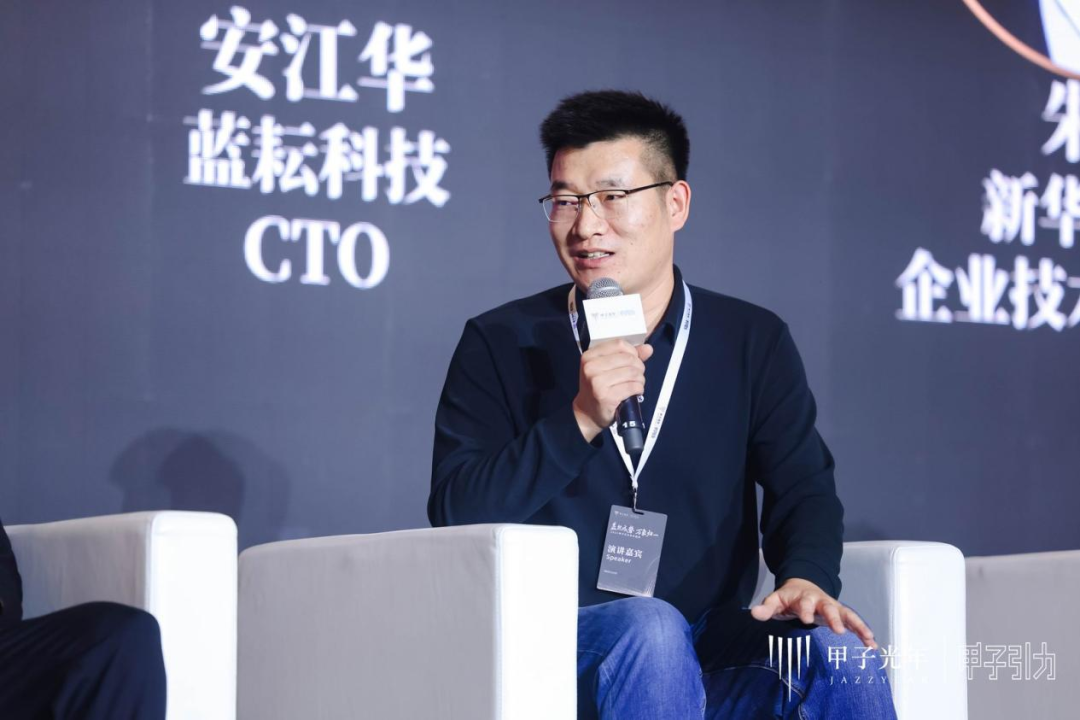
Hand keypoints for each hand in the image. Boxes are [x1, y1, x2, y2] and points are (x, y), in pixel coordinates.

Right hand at [573, 340, 653, 441]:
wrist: (587, 413)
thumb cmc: (599, 388)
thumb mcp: (608, 368)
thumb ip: (628, 356)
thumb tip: (648, 348)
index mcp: (590, 356)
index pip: (619, 344)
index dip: (632, 351)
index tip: (634, 359)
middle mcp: (591, 367)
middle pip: (628, 358)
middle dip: (639, 367)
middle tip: (637, 375)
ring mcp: (597, 382)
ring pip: (632, 373)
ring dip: (640, 379)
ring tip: (636, 384)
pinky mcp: (606, 396)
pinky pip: (632, 387)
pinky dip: (638, 389)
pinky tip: (635, 392)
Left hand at [750, 578, 877, 648]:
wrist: (802, 586)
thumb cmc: (788, 598)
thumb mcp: (775, 600)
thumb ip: (766, 607)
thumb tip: (754, 613)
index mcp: (804, 597)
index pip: (804, 602)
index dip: (805, 610)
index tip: (805, 619)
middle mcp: (821, 601)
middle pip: (829, 607)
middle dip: (834, 618)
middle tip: (838, 631)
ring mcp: (833, 607)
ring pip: (847, 615)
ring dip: (857, 626)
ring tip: (868, 639)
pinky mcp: (841, 615)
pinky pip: (854, 623)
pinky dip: (863, 633)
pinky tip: (872, 646)